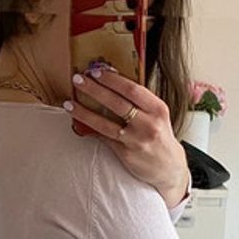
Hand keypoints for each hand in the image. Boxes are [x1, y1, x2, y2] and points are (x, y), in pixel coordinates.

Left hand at [66, 66, 189, 206]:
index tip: (95, 71)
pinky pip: (104, 138)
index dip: (112, 79)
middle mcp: (148, 124)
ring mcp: (136, 140)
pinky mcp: (126, 154)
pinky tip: (77, 123)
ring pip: (105, 123)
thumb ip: (140, 101)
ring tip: (69, 103)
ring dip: (84, 112)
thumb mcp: (158, 115)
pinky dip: (90, 130)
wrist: (169, 168)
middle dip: (94, 89)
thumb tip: (111, 82)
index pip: (132, 89)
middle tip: (78, 80)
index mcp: (158, 109)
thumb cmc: (160, 136)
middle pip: (116, 103)